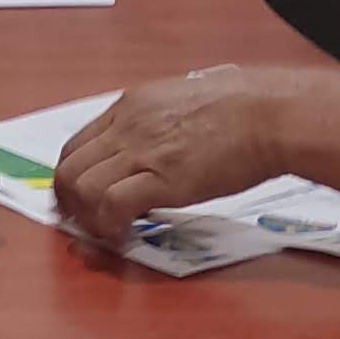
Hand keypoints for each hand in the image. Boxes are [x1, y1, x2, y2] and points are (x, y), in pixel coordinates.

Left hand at [52, 68, 283, 237]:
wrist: (271, 115)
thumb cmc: (245, 109)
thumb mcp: (186, 101)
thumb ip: (160, 122)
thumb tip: (156, 148)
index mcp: (131, 105)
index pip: (76, 144)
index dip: (72, 179)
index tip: (81, 200)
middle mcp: (127, 126)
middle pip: (68, 169)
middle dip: (70, 204)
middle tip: (86, 225)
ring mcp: (141, 151)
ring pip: (81, 188)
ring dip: (88, 219)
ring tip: (108, 232)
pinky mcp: (161, 178)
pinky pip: (112, 206)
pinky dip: (110, 228)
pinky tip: (126, 236)